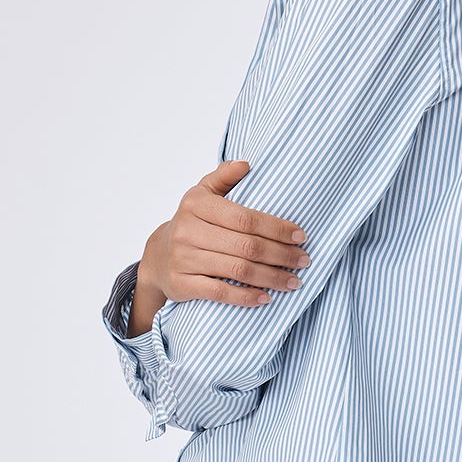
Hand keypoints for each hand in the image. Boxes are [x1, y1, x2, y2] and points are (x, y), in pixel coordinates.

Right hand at [138, 160, 308, 317]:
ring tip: (293, 281)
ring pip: (237, 270)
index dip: (276, 228)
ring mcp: (183, 259)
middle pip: (246, 246)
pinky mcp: (182, 284)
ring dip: (271, 278)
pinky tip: (266, 297)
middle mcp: (187, 230)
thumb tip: (246, 164)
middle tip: (303, 261)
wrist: (158, 257)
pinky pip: (220, 292)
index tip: (300, 236)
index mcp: (196, 204)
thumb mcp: (202, 194)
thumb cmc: (192, 223)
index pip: (245, 218)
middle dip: (280, 255)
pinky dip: (246, 297)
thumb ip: (223, 177)